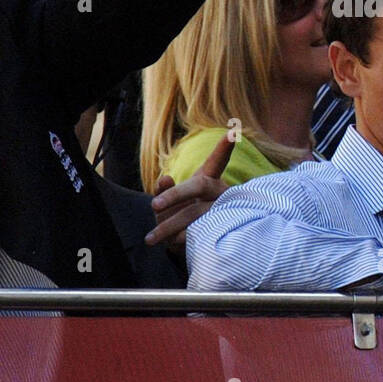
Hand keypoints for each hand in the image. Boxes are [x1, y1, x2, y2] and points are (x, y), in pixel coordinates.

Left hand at [146, 132, 235, 256]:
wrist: (199, 248)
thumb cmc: (182, 217)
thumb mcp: (170, 202)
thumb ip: (164, 190)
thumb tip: (164, 179)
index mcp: (209, 182)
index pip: (216, 162)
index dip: (224, 149)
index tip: (232, 133)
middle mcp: (220, 194)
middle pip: (199, 186)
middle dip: (174, 195)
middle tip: (153, 205)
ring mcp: (223, 213)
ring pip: (193, 214)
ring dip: (168, 226)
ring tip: (150, 239)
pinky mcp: (221, 233)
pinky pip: (196, 234)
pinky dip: (178, 240)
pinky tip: (169, 245)